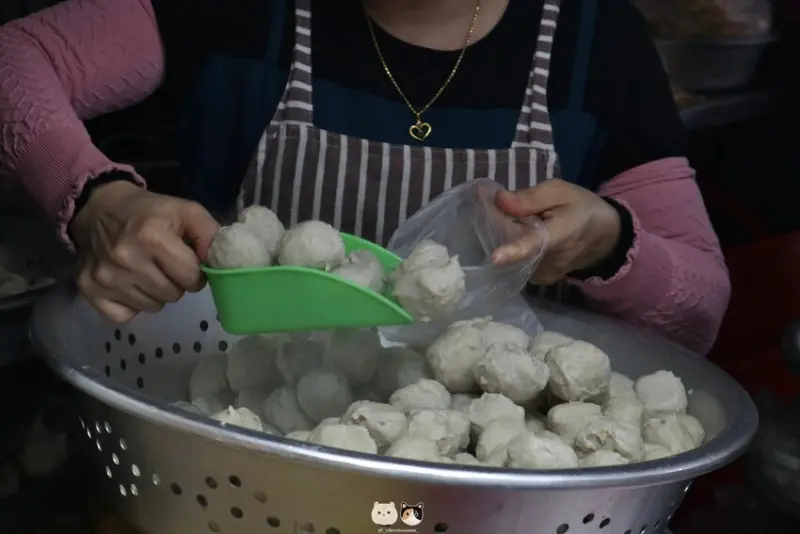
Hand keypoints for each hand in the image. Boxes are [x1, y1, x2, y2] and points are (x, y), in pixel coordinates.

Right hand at [70, 181, 219, 323]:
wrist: (99, 208)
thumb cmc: (150, 212)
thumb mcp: (186, 211)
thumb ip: (210, 234)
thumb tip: (220, 264)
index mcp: (152, 237)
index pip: (191, 277)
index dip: (194, 272)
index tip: (187, 262)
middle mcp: (126, 259)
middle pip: (173, 295)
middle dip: (175, 282)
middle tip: (165, 265)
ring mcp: (106, 278)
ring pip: (153, 307)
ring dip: (156, 293)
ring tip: (147, 271)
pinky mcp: (89, 291)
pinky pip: (124, 317)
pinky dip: (131, 306)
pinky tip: (129, 285)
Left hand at [493, 179, 620, 284]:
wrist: (605, 237)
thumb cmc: (582, 209)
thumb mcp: (560, 192)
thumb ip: (529, 197)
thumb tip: (499, 200)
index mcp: (558, 236)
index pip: (535, 246)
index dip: (514, 251)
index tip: (495, 258)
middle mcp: (549, 262)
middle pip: (512, 247)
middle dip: (500, 227)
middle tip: (503, 206)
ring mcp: (543, 275)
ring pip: (513, 254)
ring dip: (509, 238)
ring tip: (524, 222)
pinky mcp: (540, 280)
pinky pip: (519, 262)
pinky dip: (516, 248)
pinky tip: (526, 236)